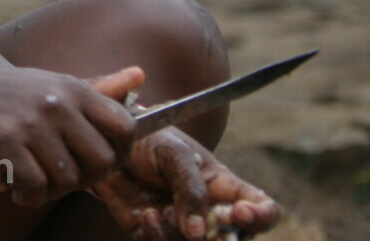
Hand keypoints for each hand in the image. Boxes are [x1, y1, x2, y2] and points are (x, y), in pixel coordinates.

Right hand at [0, 65, 140, 207]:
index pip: (125, 127)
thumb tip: (140, 76)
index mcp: (73, 88)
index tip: (98, 161)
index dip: (119, 152)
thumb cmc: (2, 94)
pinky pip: (37, 188)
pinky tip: (16, 185)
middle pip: (103, 161)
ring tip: (35, 179)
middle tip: (63, 176)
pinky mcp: (8, 145)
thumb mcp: (51, 82)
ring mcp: (33, 125)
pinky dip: (28, 196)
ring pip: (69, 180)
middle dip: (86, 179)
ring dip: (53, 190)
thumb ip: (95, 88)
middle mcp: (58, 104)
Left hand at [93, 128, 280, 239]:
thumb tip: (199, 234)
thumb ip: (191, 187)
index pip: (262, 209)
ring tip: (162, 210)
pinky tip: (147, 215)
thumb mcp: (174, 150)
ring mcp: (182, 228)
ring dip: (180, 237)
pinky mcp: (152, 235)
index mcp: (225, 188)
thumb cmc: (148, 138)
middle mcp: (209, 214)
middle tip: (197, 231)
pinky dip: (157, 237)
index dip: (261, 217)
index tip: (241, 213)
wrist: (107, 144)